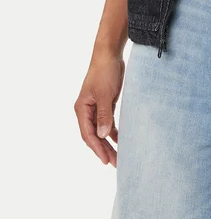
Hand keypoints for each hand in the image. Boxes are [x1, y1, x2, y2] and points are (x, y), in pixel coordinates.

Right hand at [74, 51, 124, 166]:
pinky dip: (113, 131)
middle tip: (115, 163)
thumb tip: (102, 134)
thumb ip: (104, 115)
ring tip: (119, 156)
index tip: (106, 160)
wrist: (109, 55)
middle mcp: (87, 110)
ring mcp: (96, 107)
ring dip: (109, 142)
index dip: (97, 148)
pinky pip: (107, 122)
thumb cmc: (104, 72)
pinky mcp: (105, 103)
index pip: (88, 134)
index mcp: (82, 109)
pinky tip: (120, 139)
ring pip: (101, 130)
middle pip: (94, 135)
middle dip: (104, 149)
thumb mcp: (105, 94)